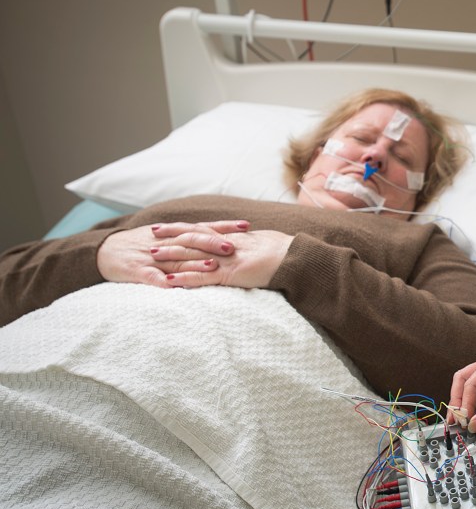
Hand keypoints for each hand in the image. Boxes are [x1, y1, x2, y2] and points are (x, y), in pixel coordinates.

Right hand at [97, 220, 249, 286]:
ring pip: (175, 259)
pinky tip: (174, 287)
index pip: (203, 227)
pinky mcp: (137, 271)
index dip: (224, 227)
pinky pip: (151, 278)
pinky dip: (162, 282)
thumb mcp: (165, 236)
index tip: (245, 226)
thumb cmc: (140, 245)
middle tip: (233, 248)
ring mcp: (151, 258)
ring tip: (213, 267)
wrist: (103, 252)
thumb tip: (221, 235)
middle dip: (213, 243)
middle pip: (192, 241)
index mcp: (173, 234)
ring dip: (194, 263)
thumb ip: (190, 236)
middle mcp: (165, 243)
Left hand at [152, 223, 293, 288]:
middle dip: (170, 237)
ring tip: (151, 256)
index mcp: (233, 237)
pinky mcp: (229, 274)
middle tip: (149, 236)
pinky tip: (170, 281)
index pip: (202, 229)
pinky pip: (202, 277)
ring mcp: (226, 259)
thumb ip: (246, 244)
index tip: (165, 227)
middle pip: (192, 238)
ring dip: (171, 256)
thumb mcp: (261, 244)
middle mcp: (226, 245)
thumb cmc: (283, 252)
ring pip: (192, 255)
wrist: (294, 259)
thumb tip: (241, 243)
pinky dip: (185, 278)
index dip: (182, 228)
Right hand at [448, 350, 475, 432]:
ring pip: (467, 386)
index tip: (464, 420)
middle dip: (457, 399)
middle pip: (463, 379)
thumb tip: (474, 425)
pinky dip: (472, 406)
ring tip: (458, 422)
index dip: (465, 402)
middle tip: (454, 419)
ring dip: (462, 403)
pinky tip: (470, 418)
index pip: (471, 381)